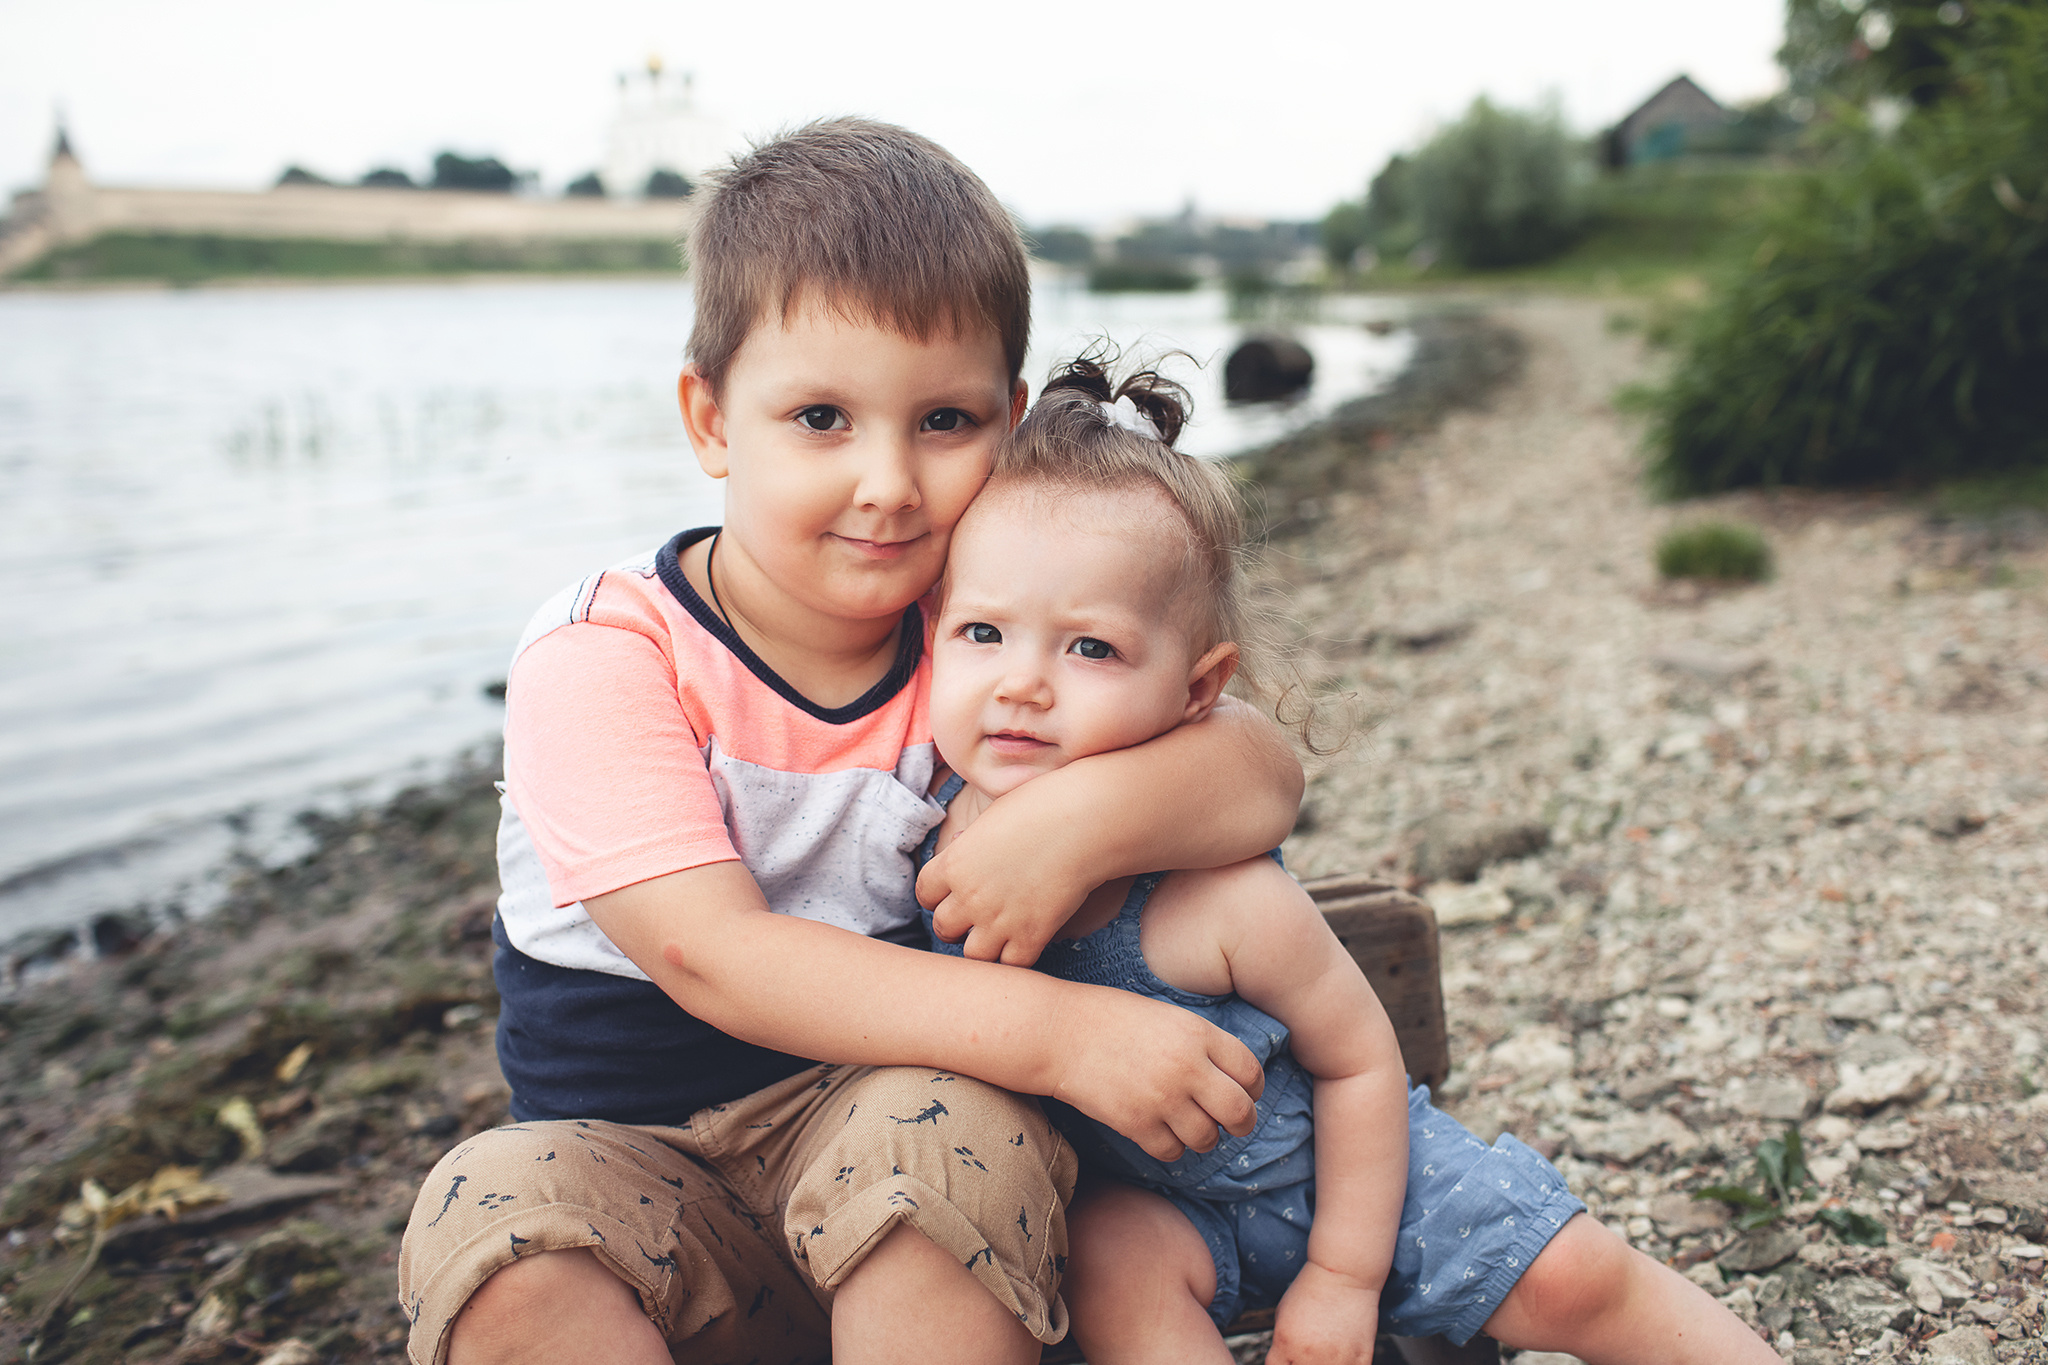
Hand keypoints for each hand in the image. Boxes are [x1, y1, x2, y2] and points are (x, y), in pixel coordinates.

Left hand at [917, 813, 1089, 965]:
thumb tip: (958, 846)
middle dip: (956, 925)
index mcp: (954, 863)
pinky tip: (1026, 940)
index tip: (952, 893)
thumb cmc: (1041, 807)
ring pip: (972, 954)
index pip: (925, 894)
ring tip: (997, 935)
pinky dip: (1016, 957)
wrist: (1085, 823)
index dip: (937, 896)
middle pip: (943, 928)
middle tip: (974, 918)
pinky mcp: (1031, 935)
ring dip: (982, 946)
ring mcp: (1000, 920)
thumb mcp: (992, 816)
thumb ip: (970, 843)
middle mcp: (970, 896)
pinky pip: (1011, 964)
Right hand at [1045, 988, 1264, 1161]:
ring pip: (1207, 1138)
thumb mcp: (1167, 1016)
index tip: (1245, 1093)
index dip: (1253, 1088)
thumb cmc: (1112, 1018)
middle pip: (1240, 1112)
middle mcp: (1186, 1067)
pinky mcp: (1136, 1123)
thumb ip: (1201, 1043)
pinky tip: (1160, 1131)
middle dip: (1242, 1123)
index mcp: (1197, 1034)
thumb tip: (1233, 1077)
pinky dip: (1171, 1147)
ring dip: (1203, 1137)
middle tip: (1232, 1124)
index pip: (1250, 1072)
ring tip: (1189, 1126)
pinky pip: (1172, 1152)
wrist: (1059, 1032)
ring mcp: (1161, 1098)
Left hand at [1268, 1261, 1382, 1364]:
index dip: (1280, 1364)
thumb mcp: (1282, 1311)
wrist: (1344, 1273)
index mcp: (1286, 1343)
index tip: (1287, 1357)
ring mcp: (1336, 1360)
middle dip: (1300, 1364)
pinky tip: (1342, 1355)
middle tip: (1307, 1352)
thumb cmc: (1311, 1288)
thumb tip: (1283, 1360)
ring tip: (1325, 1352)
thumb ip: (1280, 1340)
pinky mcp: (1361, 1359)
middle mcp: (1309, 1356)